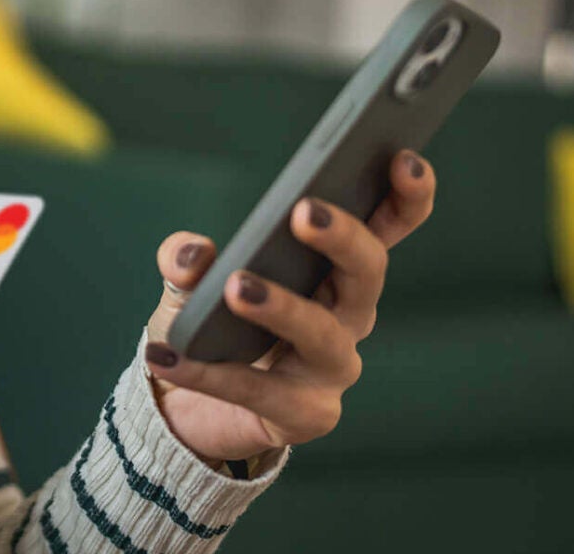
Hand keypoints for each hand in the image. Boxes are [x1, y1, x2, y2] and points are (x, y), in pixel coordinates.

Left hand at [141, 150, 437, 467]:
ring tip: (235, 286)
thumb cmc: (208, 325)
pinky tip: (166, 354)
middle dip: (342, 238)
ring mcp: (333, 368)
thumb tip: (194, 254)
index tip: (402, 158)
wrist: (185, 405)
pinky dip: (209, 372)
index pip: (389, 226)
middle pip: (367, 272)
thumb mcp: (191, 280)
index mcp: (335, 269)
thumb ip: (187, 258)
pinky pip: (259, 390)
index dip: (407, 195)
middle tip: (304, 212)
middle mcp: (348, 315)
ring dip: (282, 306)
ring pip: (322, 334)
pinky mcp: (306, 414)